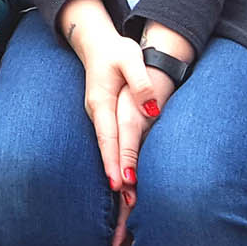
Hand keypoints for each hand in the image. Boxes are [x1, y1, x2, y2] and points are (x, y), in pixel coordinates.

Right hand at [77, 28, 158, 195]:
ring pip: (107, 147)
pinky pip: (109, 142)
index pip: (109, 136)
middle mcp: (96, 111)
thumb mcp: (131, 59)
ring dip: (116, 170)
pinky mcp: (104, 116)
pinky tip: (123, 176)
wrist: (97, 43)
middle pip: (106, 148)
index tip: (121, 183)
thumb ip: (141, 83)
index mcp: (101, 101)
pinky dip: (115, 160)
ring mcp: (98, 115)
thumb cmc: (116, 50)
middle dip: (115, 174)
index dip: (115, 160)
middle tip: (127, 202)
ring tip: (127, 198)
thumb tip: (150, 109)